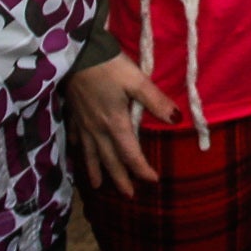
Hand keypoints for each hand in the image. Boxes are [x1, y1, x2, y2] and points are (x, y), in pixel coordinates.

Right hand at [66, 54, 179, 197]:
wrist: (76, 54)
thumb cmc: (109, 66)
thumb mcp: (137, 80)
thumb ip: (155, 100)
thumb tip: (176, 119)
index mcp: (115, 123)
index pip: (130, 154)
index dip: (142, 169)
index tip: (152, 181)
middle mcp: (98, 129)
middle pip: (110, 160)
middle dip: (120, 178)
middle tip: (127, 195)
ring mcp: (83, 123)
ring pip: (90, 154)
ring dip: (96, 171)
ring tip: (98, 187)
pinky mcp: (73, 114)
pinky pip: (77, 138)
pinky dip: (80, 150)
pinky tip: (80, 152)